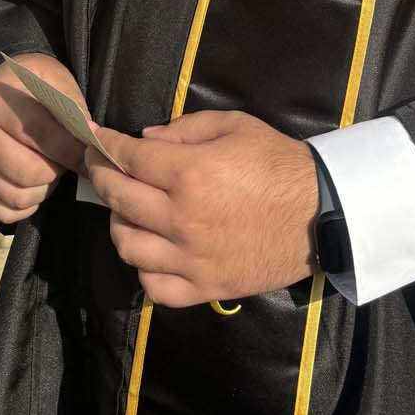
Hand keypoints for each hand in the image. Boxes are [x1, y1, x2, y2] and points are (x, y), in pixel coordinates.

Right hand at [0, 54, 87, 223]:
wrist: (8, 92)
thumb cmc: (38, 87)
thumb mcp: (56, 81)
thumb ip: (73, 105)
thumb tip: (89, 136)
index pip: (38, 133)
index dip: (69, 148)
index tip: (91, 153)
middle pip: (26, 171)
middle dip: (57, 170)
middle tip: (69, 159)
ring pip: (17, 195)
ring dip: (44, 188)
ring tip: (53, 169)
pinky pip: (4, 211)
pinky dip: (27, 206)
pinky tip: (38, 185)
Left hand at [84, 110, 318, 307]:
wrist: (321, 213)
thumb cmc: (278, 162)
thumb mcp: (235, 126)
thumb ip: (185, 129)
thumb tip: (145, 140)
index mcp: (190, 174)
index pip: (128, 159)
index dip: (105, 146)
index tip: (92, 140)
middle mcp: (182, 219)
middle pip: (119, 199)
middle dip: (101, 177)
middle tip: (99, 167)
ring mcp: (190, 259)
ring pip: (127, 246)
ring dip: (118, 223)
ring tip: (126, 210)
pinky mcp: (204, 288)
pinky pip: (154, 286)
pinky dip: (143, 267)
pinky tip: (150, 249)